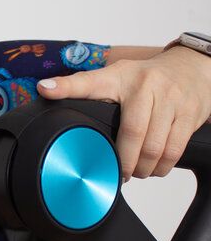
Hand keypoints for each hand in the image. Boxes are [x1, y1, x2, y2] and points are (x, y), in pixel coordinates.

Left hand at [36, 46, 210, 180]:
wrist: (194, 67)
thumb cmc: (149, 78)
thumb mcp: (120, 77)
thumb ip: (93, 93)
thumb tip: (58, 104)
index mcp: (120, 76)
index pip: (89, 81)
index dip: (66, 87)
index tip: (45, 90)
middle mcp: (145, 85)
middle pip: (131, 133)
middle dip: (123, 162)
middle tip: (118, 172)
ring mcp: (170, 99)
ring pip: (154, 147)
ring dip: (143, 169)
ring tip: (136, 171)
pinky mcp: (190, 113)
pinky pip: (174, 150)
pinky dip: (162, 167)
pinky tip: (155, 167)